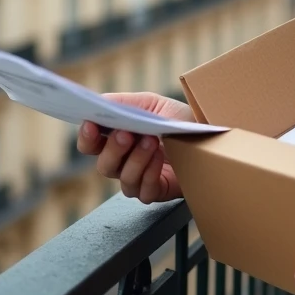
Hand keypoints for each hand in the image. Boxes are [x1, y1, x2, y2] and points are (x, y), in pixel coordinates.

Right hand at [76, 92, 192, 203]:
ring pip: (124, 179)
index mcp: (116, 139)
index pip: (90, 144)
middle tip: (126, 134)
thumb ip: (123, 103)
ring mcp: (138, 179)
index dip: (86, 136)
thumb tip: (99, 103)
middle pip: (104, 165)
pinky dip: (151, 172)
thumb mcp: (150, 104)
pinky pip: (144, 190)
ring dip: (137, 159)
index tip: (91, 124)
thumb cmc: (177, 119)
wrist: (208, 134)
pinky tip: (161, 157)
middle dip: (113, 149)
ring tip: (152, 141)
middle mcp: (123, 162)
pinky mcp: (155, 192)